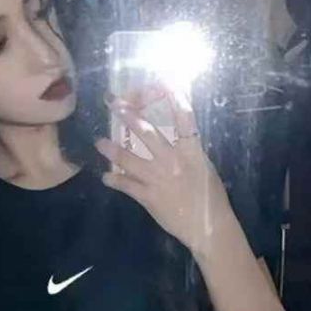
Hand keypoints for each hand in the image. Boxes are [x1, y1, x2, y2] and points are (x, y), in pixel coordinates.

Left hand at [95, 85, 233, 254]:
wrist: (207, 227)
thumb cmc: (210, 197)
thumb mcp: (204, 168)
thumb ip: (190, 152)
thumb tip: (178, 137)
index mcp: (191, 152)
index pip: (184, 120)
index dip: (176, 99)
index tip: (164, 83)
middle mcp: (172, 161)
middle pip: (148, 134)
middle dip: (129, 117)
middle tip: (115, 105)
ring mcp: (157, 179)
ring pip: (129, 159)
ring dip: (112, 150)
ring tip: (99, 142)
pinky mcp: (147, 197)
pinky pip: (126, 185)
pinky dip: (115, 180)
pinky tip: (106, 177)